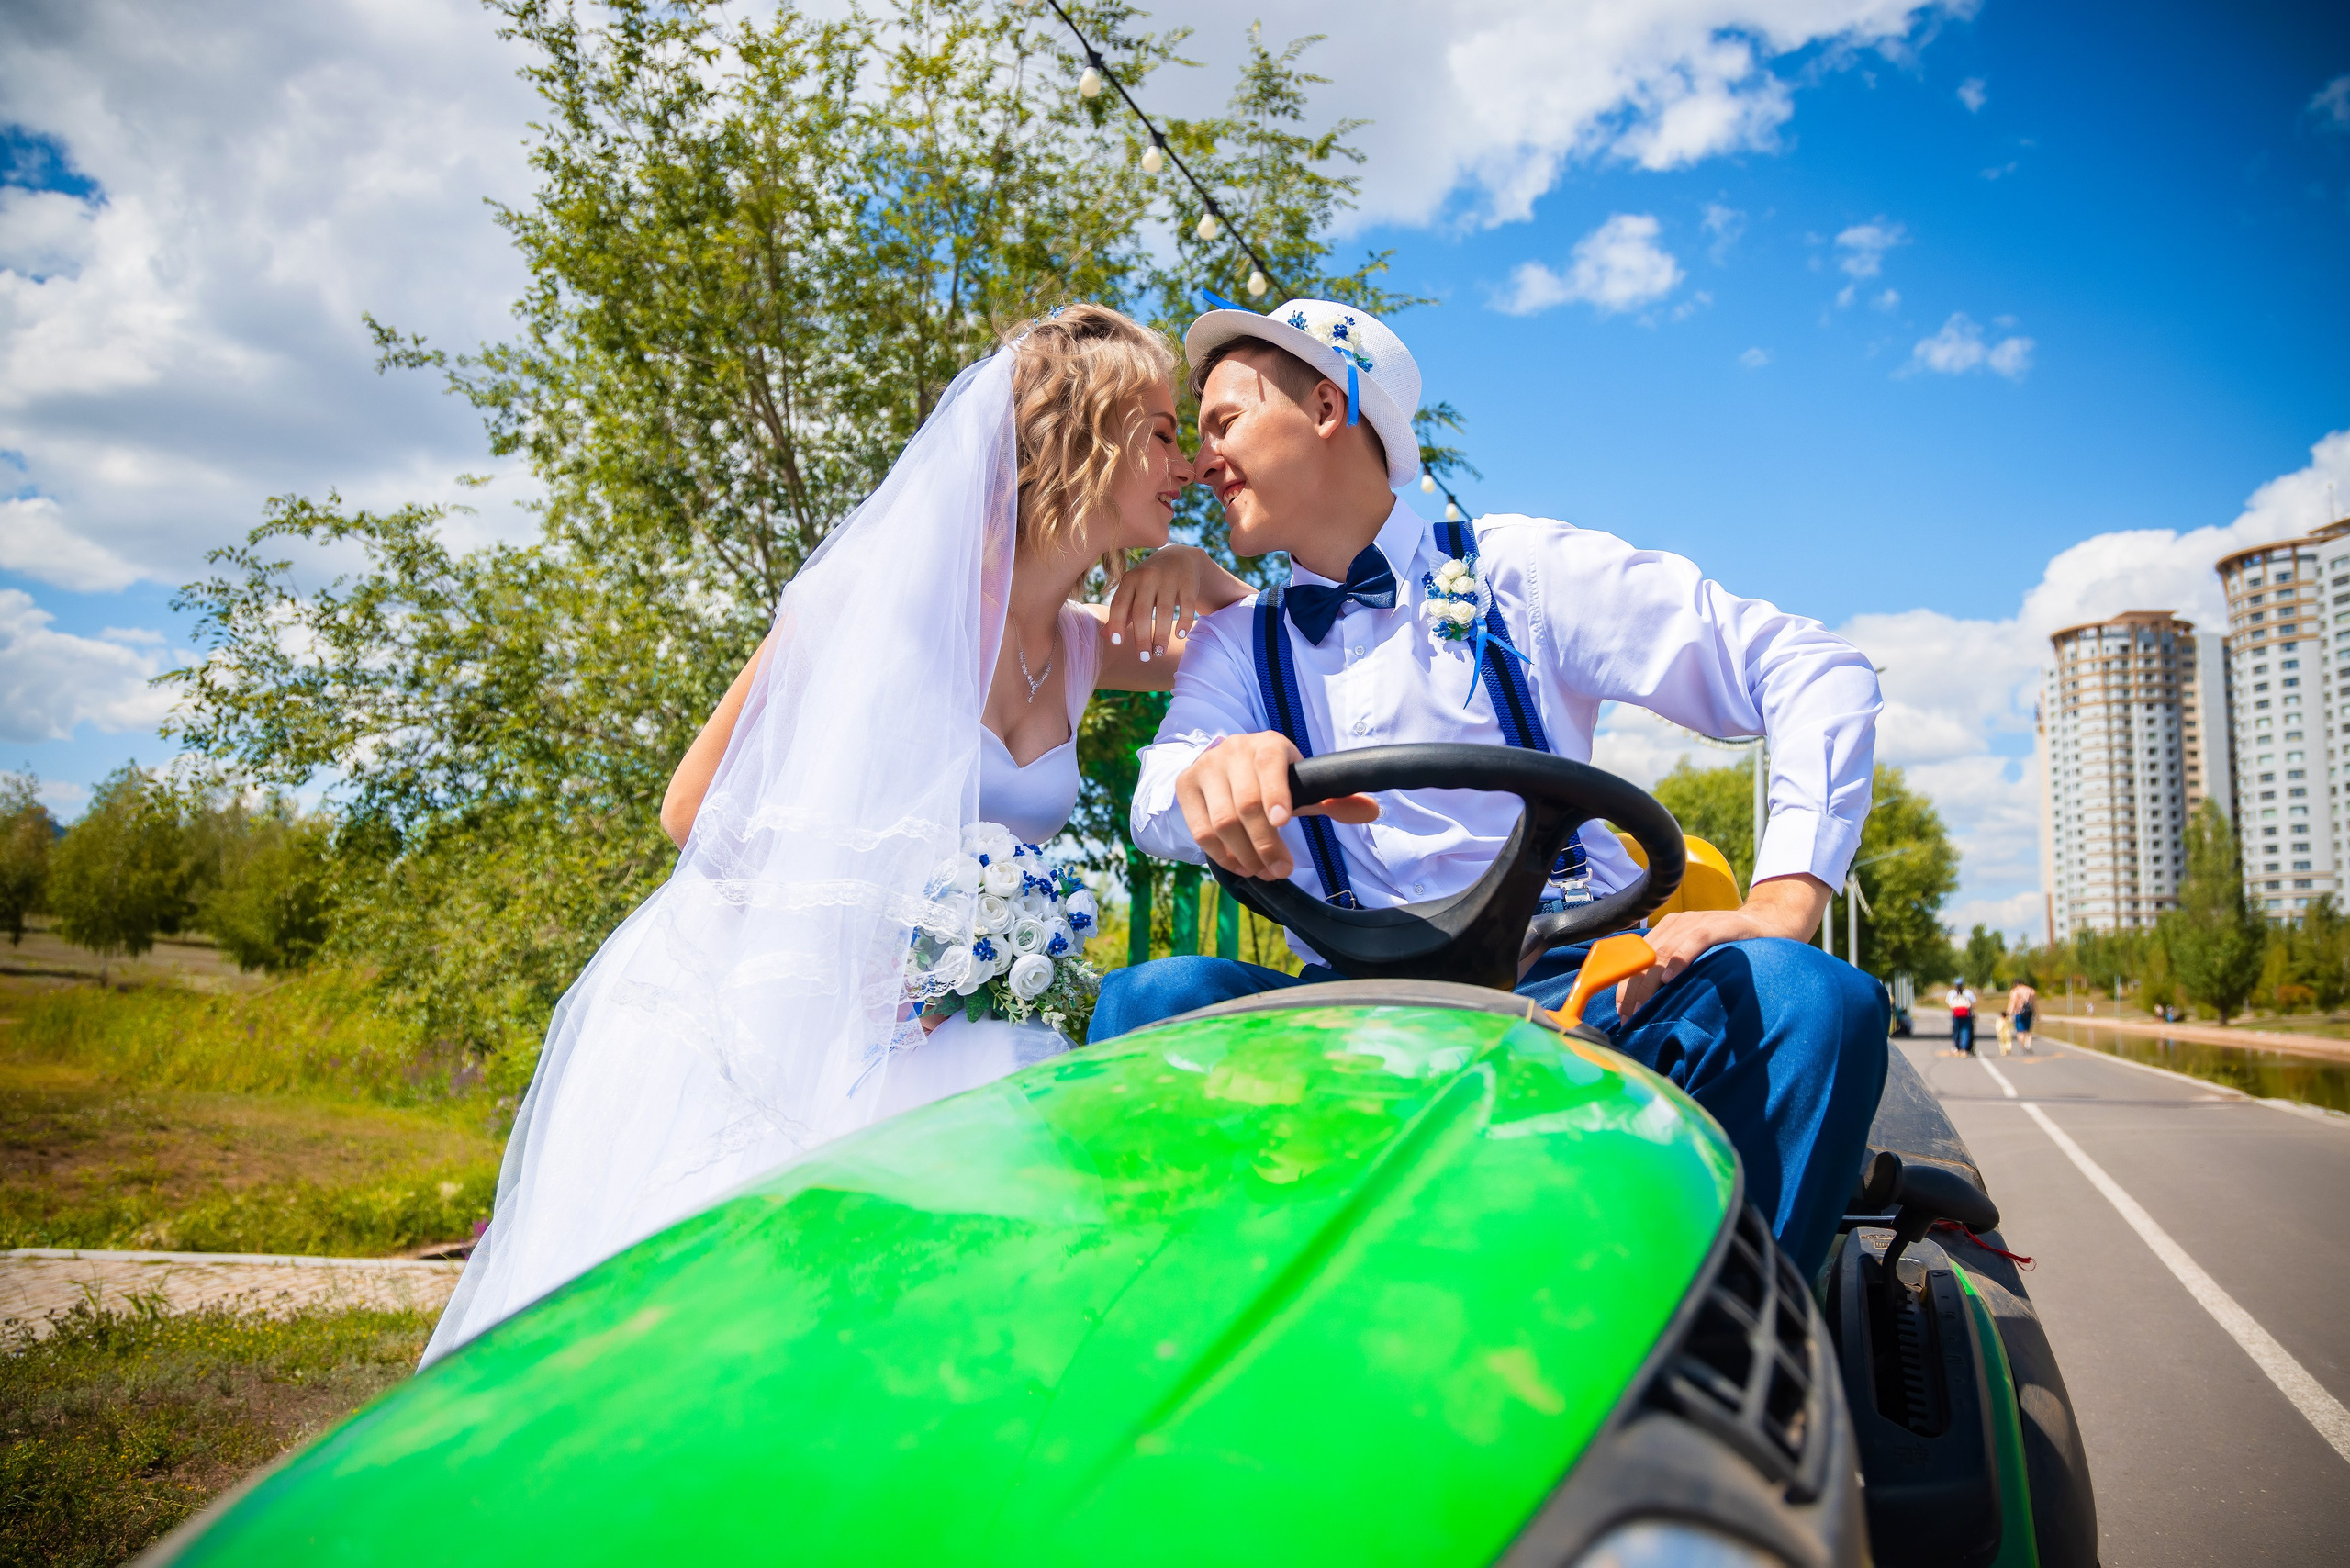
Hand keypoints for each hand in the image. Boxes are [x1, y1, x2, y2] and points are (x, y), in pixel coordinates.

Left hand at [1104, 545, 1248, 661]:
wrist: (1180, 557)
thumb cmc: (1150, 582)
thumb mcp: (1133, 592)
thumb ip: (1121, 614)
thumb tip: (1104, 637)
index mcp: (1130, 579)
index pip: (1119, 604)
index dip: (1116, 623)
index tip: (1117, 643)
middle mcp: (1147, 576)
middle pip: (1142, 611)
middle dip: (1142, 637)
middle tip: (1144, 658)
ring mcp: (1169, 577)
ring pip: (1164, 611)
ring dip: (1162, 635)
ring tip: (1159, 652)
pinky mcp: (1188, 581)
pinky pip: (1187, 605)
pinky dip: (1184, 622)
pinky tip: (1180, 635)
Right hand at [1175, 731, 1379, 877]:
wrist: (1227, 763)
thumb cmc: (1274, 778)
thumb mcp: (1302, 784)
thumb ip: (1332, 799)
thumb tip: (1371, 811)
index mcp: (1268, 745)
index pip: (1269, 767)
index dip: (1276, 795)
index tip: (1284, 823)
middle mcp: (1232, 751)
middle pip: (1245, 804)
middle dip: (1265, 844)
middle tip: (1281, 870)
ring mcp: (1205, 768)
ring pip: (1221, 822)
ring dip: (1245, 855)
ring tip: (1263, 873)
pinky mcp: (1185, 787)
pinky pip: (1201, 830)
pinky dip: (1222, 855)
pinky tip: (1240, 866)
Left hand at [1614, 874, 1830, 1020]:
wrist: (1768, 925)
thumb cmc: (1729, 948)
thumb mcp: (1695, 957)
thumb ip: (1674, 971)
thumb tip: (1649, 1005)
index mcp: (1667, 930)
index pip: (1635, 959)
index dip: (1625, 986)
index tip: (1623, 1013)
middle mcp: (1676, 923)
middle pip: (1644, 958)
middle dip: (1634, 991)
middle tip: (1630, 1019)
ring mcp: (1696, 922)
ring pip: (1663, 952)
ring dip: (1650, 983)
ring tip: (1643, 1008)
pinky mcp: (1718, 926)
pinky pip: (1694, 941)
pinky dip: (1680, 959)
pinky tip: (1671, 978)